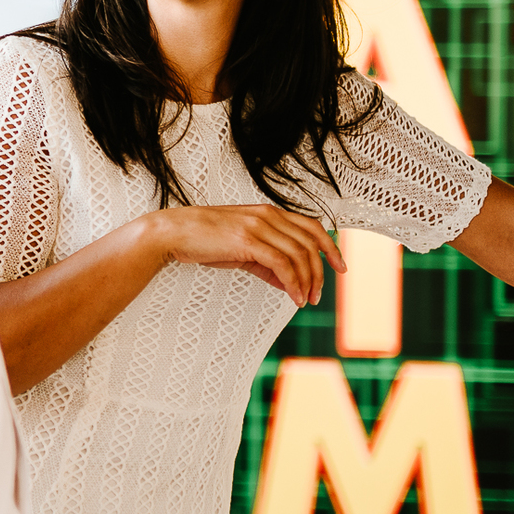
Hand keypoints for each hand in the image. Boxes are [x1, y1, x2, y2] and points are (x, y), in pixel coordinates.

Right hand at [148, 205, 344, 307]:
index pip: (312, 227)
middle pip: (310, 242)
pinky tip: (293, 297)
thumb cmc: (204, 240)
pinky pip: (282, 265)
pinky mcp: (248, 241)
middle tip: (319, 294)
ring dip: (307, 281)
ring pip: (299, 255)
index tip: (339, 266)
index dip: (330, 246)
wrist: (174, 233)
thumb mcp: (241, 248)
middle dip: (321, 271)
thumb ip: (266, 261)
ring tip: (305, 300)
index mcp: (269, 213)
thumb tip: (287, 282)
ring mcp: (259, 226)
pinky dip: (293, 283)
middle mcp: (268, 216)